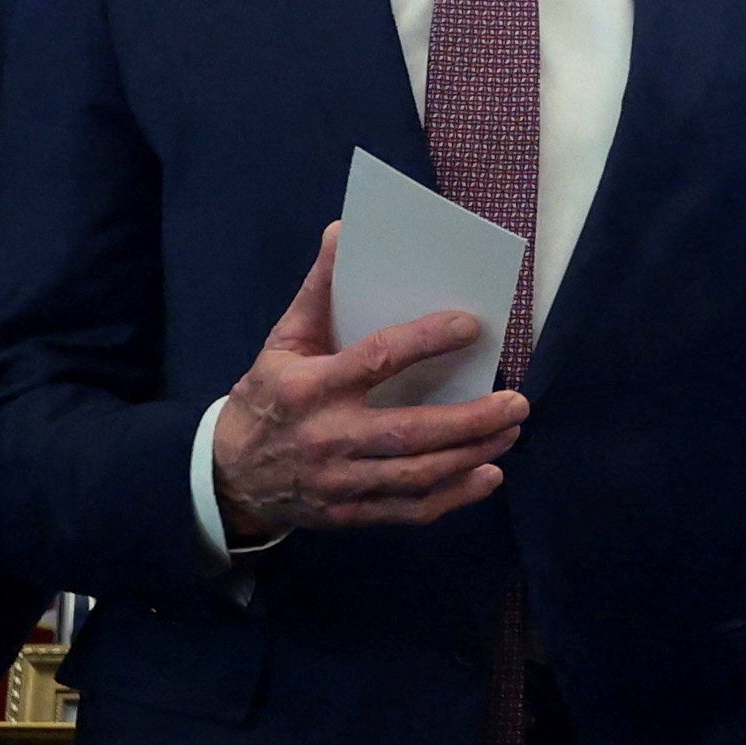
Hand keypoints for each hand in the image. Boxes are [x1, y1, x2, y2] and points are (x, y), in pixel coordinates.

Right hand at [206, 226, 524, 540]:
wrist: (228, 474)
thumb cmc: (267, 395)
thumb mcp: (283, 339)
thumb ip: (318, 289)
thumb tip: (343, 231)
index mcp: (310, 386)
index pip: (376, 359)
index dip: (426, 341)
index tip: (471, 326)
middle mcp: (327, 436)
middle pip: (409, 431)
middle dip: (470, 420)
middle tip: (516, 401)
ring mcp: (339, 482)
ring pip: (417, 474)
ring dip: (471, 454)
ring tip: (510, 430)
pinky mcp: (348, 514)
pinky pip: (409, 511)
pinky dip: (454, 498)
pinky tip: (487, 476)